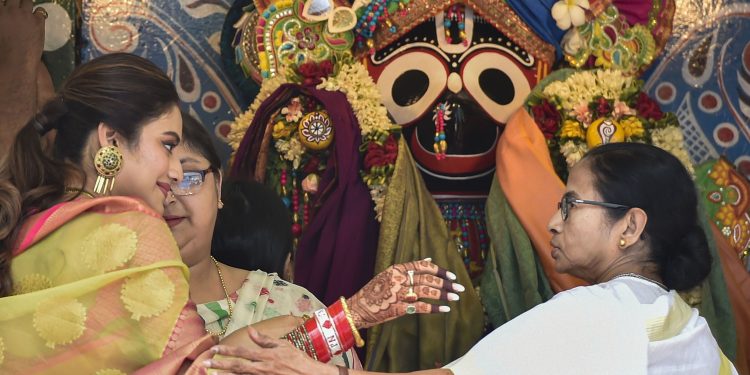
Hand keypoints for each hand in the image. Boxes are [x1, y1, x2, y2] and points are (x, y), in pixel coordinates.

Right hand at [0, 0, 45, 69]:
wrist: (15, 62)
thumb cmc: (1, 51)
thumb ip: (2, 21)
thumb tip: (5, 22)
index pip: (2, 0)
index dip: (5, 4)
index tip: (7, 6)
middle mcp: (10, 10)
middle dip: (15, 1)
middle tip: (17, 5)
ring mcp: (25, 15)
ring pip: (27, 0)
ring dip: (26, 4)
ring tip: (26, 8)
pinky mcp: (38, 22)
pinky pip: (40, 11)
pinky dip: (38, 13)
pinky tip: (37, 18)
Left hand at [204, 326, 337, 374]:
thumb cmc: (298, 360)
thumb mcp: (283, 345)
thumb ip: (265, 340)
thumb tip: (251, 330)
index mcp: (266, 356)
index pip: (242, 352)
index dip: (227, 351)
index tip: (214, 349)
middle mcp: (262, 368)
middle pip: (237, 366)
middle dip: (220, 364)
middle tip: (206, 363)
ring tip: (212, 373)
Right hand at [346, 259, 464, 328]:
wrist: (357, 308)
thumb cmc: (374, 292)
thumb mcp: (389, 275)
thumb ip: (409, 268)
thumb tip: (429, 260)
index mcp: (397, 269)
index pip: (423, 266)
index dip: (440, 270)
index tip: (452, 276)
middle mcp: (399, 279)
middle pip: (428, 279)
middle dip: (446, 283)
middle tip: (459, 288)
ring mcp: (398, 293)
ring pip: (427, 291)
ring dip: (443, 294)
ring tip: (455, 297)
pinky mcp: (398, 308)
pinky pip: (420, 307)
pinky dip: (434, 308)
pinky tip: (445, 309)